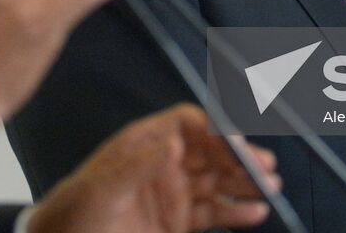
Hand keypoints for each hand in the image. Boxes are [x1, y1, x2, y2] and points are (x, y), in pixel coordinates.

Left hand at [28, 104, 278, 232]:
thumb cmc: (75, 211)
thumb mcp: (102, 187)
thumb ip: (138, 165)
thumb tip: (174, 143)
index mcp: (144, 143)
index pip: (188, 124)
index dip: (214, 128)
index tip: (237, 140)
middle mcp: (164, 163)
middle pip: (210, 151)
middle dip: (239, 156)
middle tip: (265, 165)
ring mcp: (173, 192)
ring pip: (218, 181)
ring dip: (245, 181)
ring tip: (270, 186)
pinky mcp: (178, 221)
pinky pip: (214, 213)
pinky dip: (236, 212)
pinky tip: (255, 212)